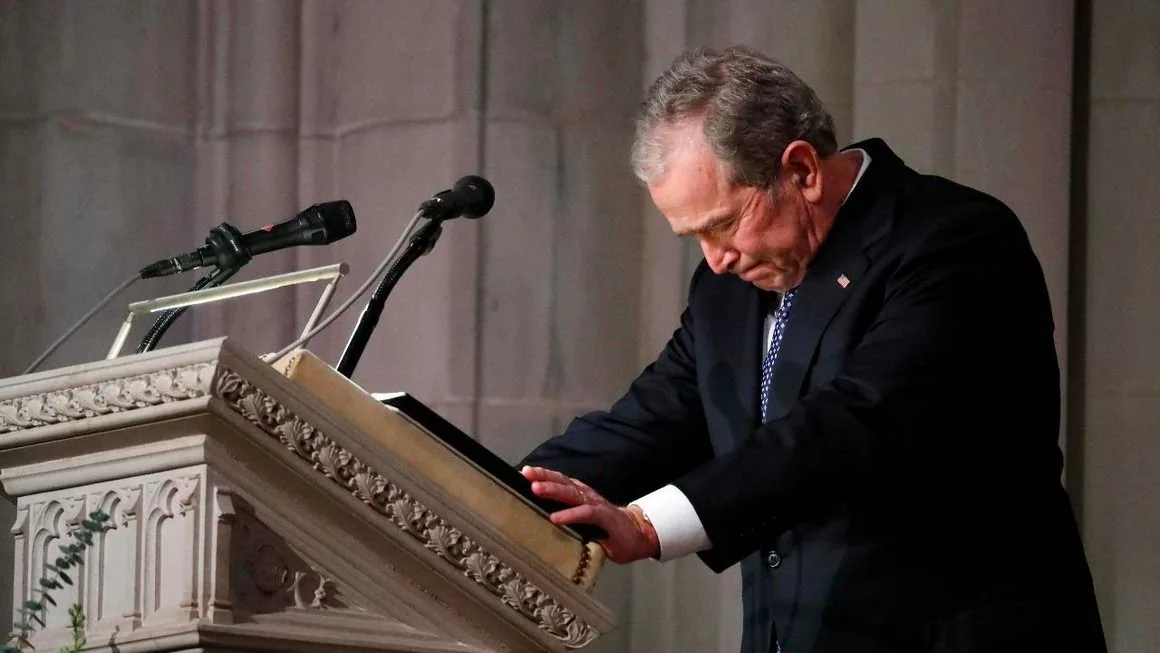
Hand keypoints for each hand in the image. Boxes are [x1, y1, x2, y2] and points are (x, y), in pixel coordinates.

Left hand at [521, 466, 659, 563]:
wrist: (636, 535)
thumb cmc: (604, 529)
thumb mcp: (581, 521)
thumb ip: (564, 516)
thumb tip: (536, 519)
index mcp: (579, 493)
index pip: (558, 480)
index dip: (541, 475)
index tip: (522, 472)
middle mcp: (585, 495)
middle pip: (562, 482)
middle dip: (543, 477)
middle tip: (526, 474)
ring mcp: (595, 505)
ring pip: (571, 493)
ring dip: (553, 490)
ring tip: (536, 489)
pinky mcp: (604, 518)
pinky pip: (585, 513)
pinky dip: (570, 515)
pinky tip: (555, 518)